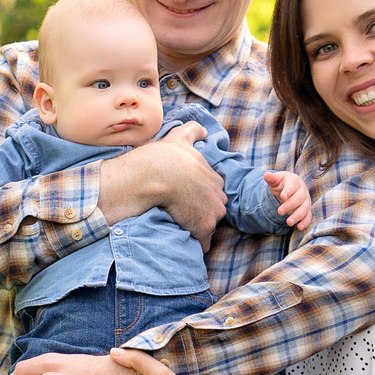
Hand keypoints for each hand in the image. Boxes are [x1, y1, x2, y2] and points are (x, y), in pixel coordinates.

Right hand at [99, 124, 226, 239]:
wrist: (156, 174)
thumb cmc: (165, 157)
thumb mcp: (180, 138)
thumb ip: (193, 131)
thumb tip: (203, 130)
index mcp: (214, 178)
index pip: (212, 192)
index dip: (199, 196)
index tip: (185, 198)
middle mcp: (219, 195)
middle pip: (213, 209)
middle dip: (201, 213)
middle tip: (181, 213)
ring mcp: (213, 213)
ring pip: (209, 226)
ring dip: (197, 229)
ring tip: (181, 228)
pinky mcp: (203, 228)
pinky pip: (203, 243)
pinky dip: (196, 244)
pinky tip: (185, 242)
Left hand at [263, 169, 311, 229]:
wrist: (289, 188)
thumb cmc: (282, 184)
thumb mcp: (276, 180)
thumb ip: (272, 178)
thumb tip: (266, 175)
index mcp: (295, 181)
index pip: (292, 185)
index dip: (288, 191)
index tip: (282, 196)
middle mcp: (302, 190)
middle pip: (298, 198)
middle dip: (289, 205)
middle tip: (279, 212)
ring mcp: (306, 201)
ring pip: (304, 208)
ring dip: (297, 216)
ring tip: (288, 222)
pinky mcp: (307, 210)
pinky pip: (308, 216)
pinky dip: (305, 222)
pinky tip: (299, 227)